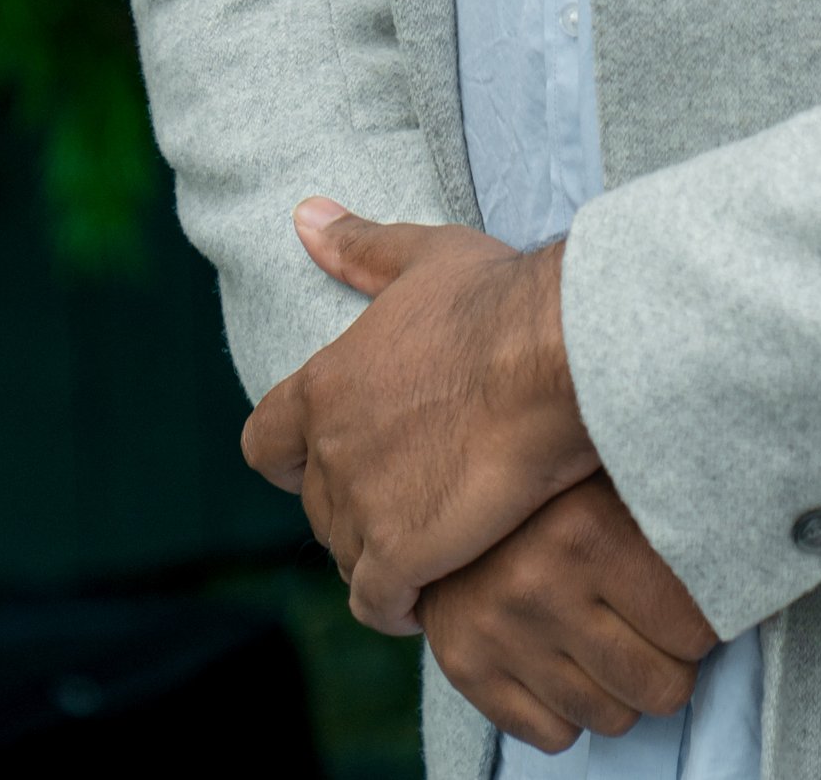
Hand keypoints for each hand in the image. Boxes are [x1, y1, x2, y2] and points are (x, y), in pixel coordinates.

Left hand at [241, 200, 598, 627]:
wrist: (554, 358)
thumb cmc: (499, 301)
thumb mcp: (425, 258)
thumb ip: (359, 247)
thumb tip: (303, 216)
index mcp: (324, 384)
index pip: (265, 443)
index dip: (293, 458)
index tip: (327, 460)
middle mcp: (329, 450)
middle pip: (317, 505)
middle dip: (356, 506)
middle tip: (412, 497)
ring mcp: (361, 507)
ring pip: (348, 556)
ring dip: (382, 555)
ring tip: (431, 545)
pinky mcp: (401, 556)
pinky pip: (378, 602)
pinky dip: (400, 604)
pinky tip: (435, 592)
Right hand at [422, 478, 718, 753]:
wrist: (452, 501)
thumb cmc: (558, 492)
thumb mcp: (615, 479)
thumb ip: (672, 512)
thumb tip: (761, 553)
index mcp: (589, 527)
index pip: (695, 629)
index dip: (702, 625)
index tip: (692, 607)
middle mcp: (540, 583)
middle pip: (660, 687)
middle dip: (670, 668)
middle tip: (658, 636)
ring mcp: (500, 633)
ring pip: (612, 719)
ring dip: (623, 692)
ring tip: (612, 645)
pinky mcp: (468, 670)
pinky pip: (556, 737)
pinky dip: (571, 713)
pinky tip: (566, 663)